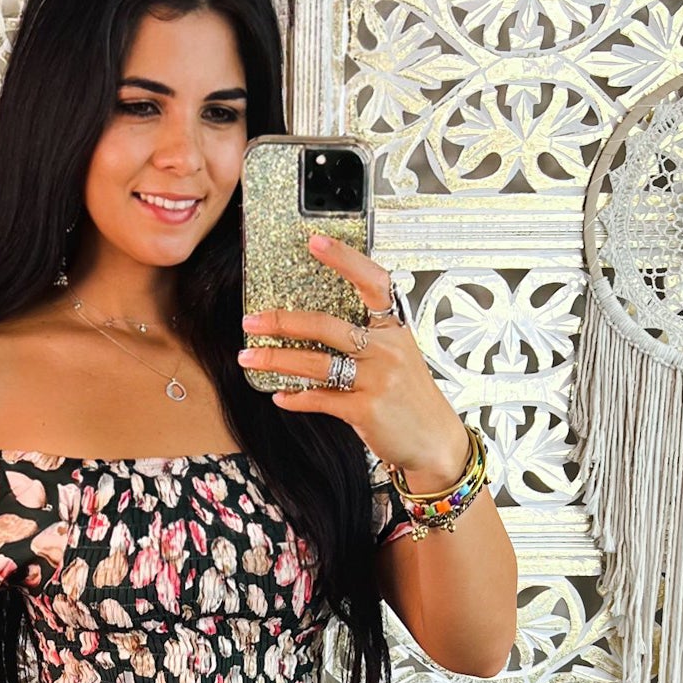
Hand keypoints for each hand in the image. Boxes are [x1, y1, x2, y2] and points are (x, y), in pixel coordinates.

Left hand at [237, 235, 470, 489]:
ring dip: (276, 360)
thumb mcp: (398, 358)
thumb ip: (366, 339)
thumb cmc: (410, 398)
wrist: (434, 441)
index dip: (344, 259)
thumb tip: (314, 328)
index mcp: (395, 328)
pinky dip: (296, 398)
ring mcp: (377, 379)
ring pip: (316, 362)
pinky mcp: (366, 410)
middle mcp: (387, 348)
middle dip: (282, 322)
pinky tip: (280, 396)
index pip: (371, 282)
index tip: (314, 242)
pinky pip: (321, 398)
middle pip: (326, 325)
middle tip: (251, 321)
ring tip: (248, 358)